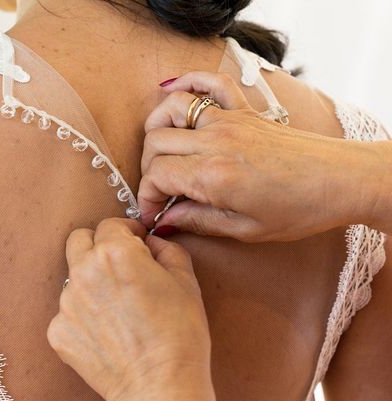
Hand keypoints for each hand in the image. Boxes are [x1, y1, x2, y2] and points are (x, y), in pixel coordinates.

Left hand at [48, 218, 213, 400]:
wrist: (158, 390)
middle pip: (79, 241)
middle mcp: (83, 272)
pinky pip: (68, 313)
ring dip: (92, 283)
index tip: (136, 243)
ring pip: (73, 279)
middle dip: (98, 246)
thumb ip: (166, 250)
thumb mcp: (186, 282)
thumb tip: (151, 243)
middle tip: (120, 265)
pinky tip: (108, 334)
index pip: (110, 224)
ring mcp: (66, 304)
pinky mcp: (57, 332)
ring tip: (118, 310)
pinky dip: (84, 317)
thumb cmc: (179, 337)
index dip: (127, 232)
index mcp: (115, 253)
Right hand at [138, 71, 391, 240]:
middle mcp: (216, 141)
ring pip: (172, 109)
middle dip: (148, 169)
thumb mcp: (245, 229)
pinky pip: (211, 83)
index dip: (148, 197)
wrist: (341, 180)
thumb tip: (167, 220)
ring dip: (158, 128)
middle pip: (156, 142)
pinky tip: (177, 93)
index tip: (155, 213)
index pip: (156, 176)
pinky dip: (189, 83)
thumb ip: (198, 221)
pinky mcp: (244, 110)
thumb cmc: (300, 208)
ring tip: (163, 151)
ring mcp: (229, 120)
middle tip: (161, 190)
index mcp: (214, 175)